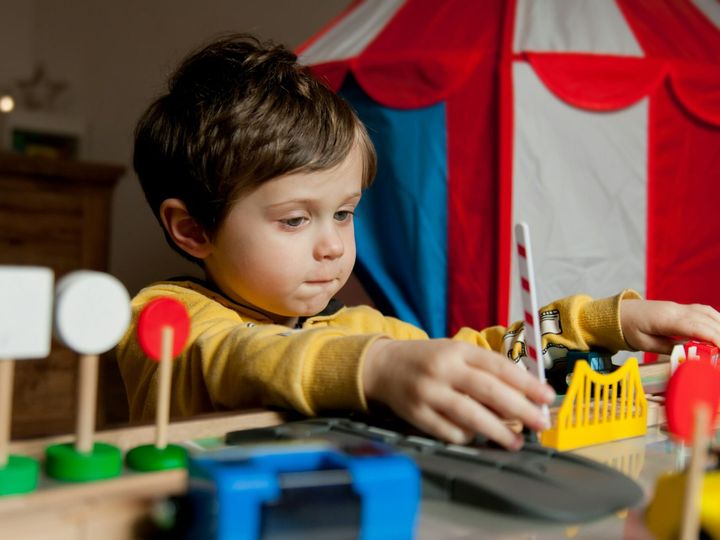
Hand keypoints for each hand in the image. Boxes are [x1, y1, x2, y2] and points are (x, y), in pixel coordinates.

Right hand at [362, 338, 554, 448]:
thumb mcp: (455, 352)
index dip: (526, 382)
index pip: (498, 365)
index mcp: (457, 349)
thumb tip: (522, 395)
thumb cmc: (428, 360)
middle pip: (488, 390)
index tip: (546, 397)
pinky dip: (468, 436)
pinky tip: (477, 436)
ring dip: (498, 431)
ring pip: (470, 415)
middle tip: (540, 422)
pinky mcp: (417, 414)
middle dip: (520, 409)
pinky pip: (449, 432)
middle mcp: (443, 369)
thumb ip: (483, 369)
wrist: (382, 366)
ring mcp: (428, 392)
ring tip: (515, 441)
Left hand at [620, 299, 719, 352]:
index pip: (696, 327)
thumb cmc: (629, 329)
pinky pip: (703, 311)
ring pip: (708, 313)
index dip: (714, 337)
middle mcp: (676, 310)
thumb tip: (690, 354)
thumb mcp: (645, 344)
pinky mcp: (680, 308)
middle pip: (706, 320)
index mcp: (666, 319)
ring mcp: (679, 307)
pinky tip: (719, 330)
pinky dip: (715, 319)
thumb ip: (668, 347)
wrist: (618, 313)